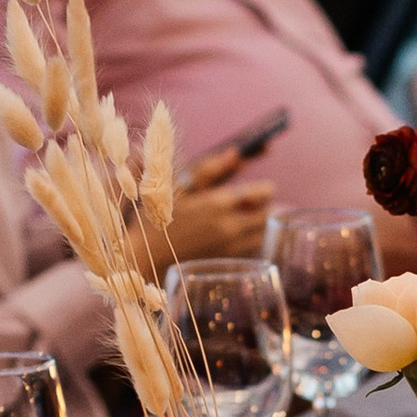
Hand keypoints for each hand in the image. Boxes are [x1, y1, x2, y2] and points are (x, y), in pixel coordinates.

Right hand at [168, 143, 274, 263]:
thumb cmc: (159, 217)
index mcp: (219, 203)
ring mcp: (231, 248)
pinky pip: (254, 249)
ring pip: (264, 232)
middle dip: (264, 206)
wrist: (146, 257)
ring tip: (243, 220)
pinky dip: (251, 241)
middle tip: (249, 205)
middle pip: (269, 213)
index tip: (255, 189)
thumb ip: (210, 169)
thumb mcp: (180, 187)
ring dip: (259, 224)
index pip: (264, 193)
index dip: (263, 188)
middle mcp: (230, 227)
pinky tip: (234, 237)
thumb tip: (236, 153)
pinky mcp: (227, 263)